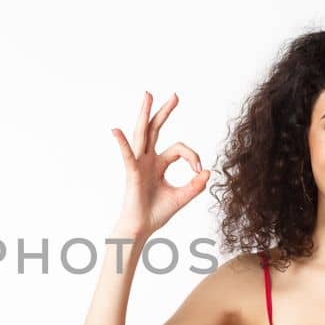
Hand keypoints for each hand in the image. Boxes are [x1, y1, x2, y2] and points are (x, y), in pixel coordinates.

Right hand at [109, 91, 210, 238]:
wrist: (141, 229)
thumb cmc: (156, 213)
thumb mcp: (182, 197)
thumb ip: (195, 185)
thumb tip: (208, 171)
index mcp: (158, 164)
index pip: (179, 148)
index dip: (192, 155)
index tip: (198, 171)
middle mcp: (147, 160)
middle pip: (155, 130)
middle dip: (164, 112)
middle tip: (175, 95)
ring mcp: (138, 164)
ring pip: (142, 134)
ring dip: (144, 114)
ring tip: (148, 95)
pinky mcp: (132, 173)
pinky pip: (127, 156)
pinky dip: (122, 143)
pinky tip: (116, 131)